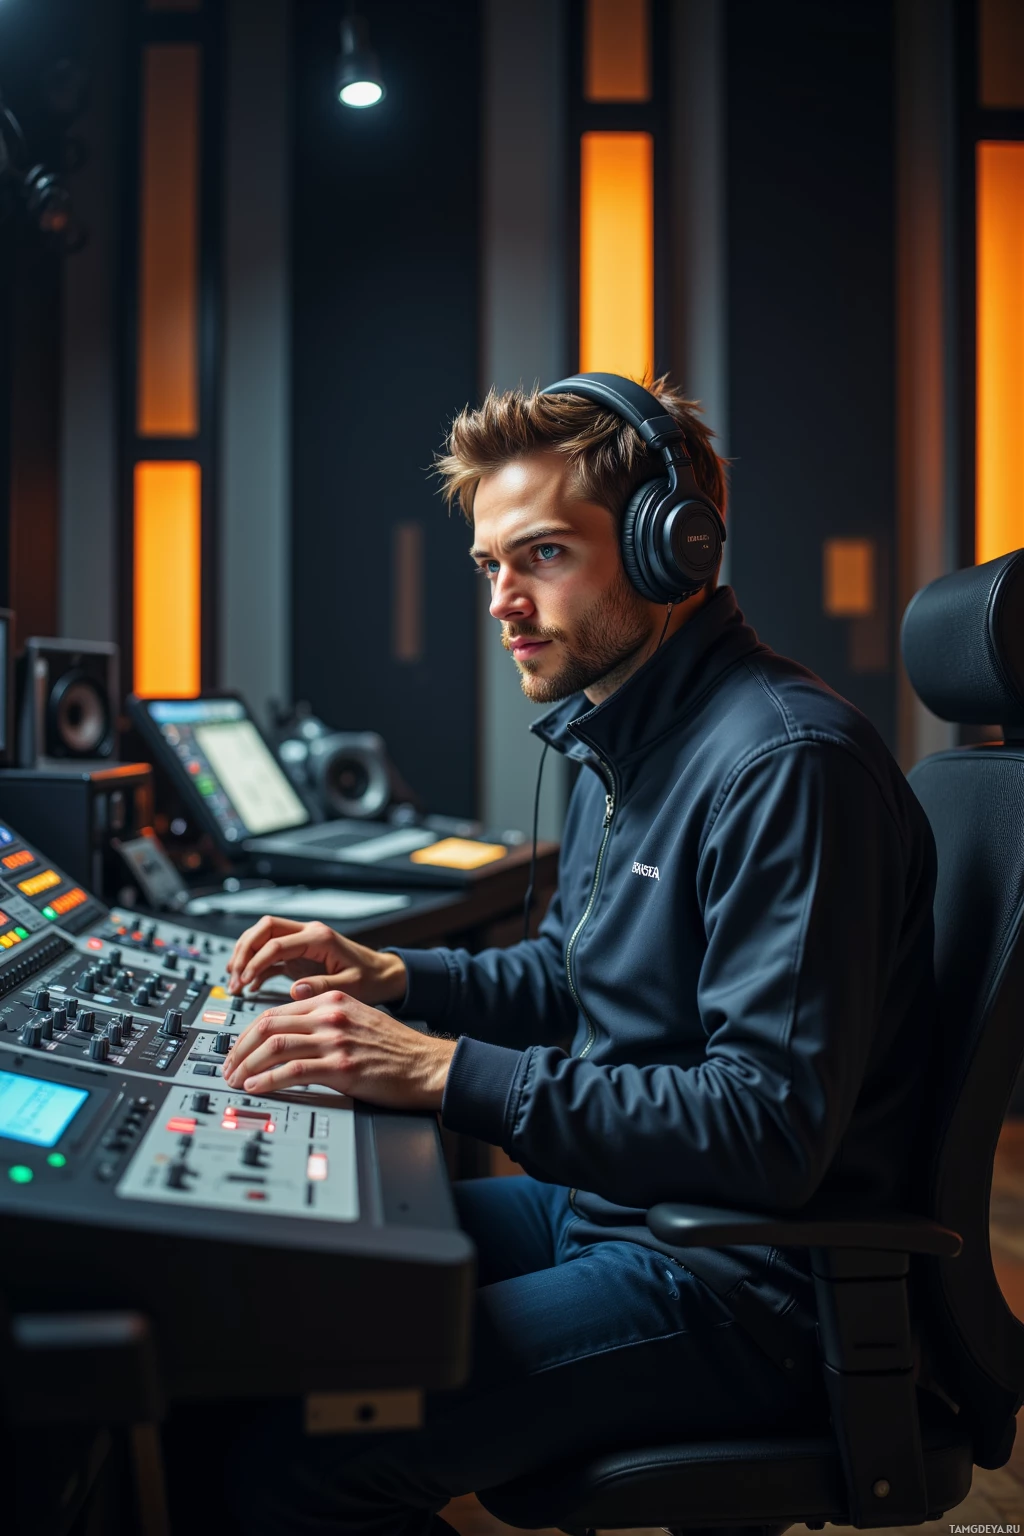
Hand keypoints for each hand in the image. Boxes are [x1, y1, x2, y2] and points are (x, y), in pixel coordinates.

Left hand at [221, 991, 456, 1109]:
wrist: (427, 1064)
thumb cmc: (396, 1049)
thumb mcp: (357, 1019)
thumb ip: (326, 1020)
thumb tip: (290, 1037)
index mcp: (332, 1000)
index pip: (275, 1011)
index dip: (247, 1033)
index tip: (237, 1050)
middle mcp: (330, 1015)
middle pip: (267, 1025)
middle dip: (239, 1048)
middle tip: (227, 1067)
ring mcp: (335, 1040)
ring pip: (275, 1046)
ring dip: (247, 1065)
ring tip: (234, 1080)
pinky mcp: (341, 1066)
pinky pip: (293, 1071)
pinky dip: (267, 1079)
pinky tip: (255, 1087)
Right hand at [225, 917, 406, 1005]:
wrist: (382, 975)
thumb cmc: (370, 979)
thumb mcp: (350, 986)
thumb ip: (322, 986)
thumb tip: (293, 990)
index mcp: (319, 937)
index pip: (276, 942)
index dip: (256, 961)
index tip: (244, 980)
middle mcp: (307, 934)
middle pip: (264, 929)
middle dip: (244, 951)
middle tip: (233, 976)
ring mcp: (301, 943)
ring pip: (263, 938)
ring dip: (246, 957)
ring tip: (234, 982)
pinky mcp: (299, 955)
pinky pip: (270, 955)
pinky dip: (257, 968)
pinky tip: (250, 986)